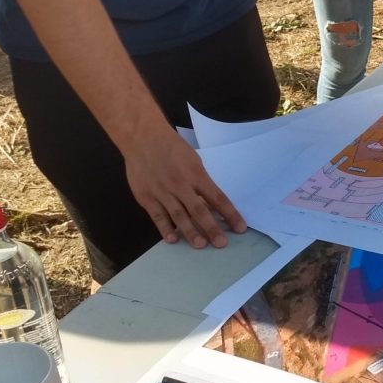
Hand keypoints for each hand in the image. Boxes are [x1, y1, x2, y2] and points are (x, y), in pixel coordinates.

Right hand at [124, 129, 246, 248]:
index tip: (240, 228)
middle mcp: (180, 185)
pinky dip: (165, 228)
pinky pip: (157, 216)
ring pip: (179, 216)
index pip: (217, 198)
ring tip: (200, 245)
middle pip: (199, 210)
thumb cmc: (171, 147)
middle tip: (221, 243)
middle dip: (212, 228)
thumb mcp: (193, 160)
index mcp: (196, 174)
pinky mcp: (146, 197)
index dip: (230, 214)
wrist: (142, 137)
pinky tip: (173, 239)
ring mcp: (162, 192)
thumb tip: (210, 204)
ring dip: (190, 232)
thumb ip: (200, 182)